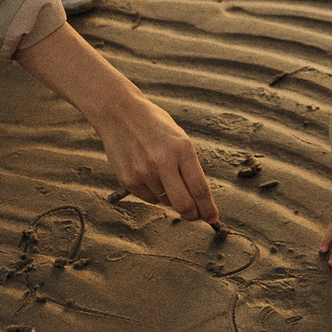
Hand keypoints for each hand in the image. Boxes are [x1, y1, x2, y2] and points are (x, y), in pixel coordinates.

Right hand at [92, 94, 219, 223]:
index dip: (208, 208)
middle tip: (195, 216)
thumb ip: (189, 166)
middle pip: (184, 204)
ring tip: (162, 174)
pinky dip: (153, 193)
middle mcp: (162, 162)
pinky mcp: (128, 180)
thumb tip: (198, 198)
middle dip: (193, 215)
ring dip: (169, 197)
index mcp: (181, 148)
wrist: (118, 113)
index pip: (199, 188)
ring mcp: (143, 172)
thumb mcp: (179, 138)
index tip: (212, 218)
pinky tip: (148, 174)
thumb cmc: (153, 125)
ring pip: (165, 202)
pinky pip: (149, 198)